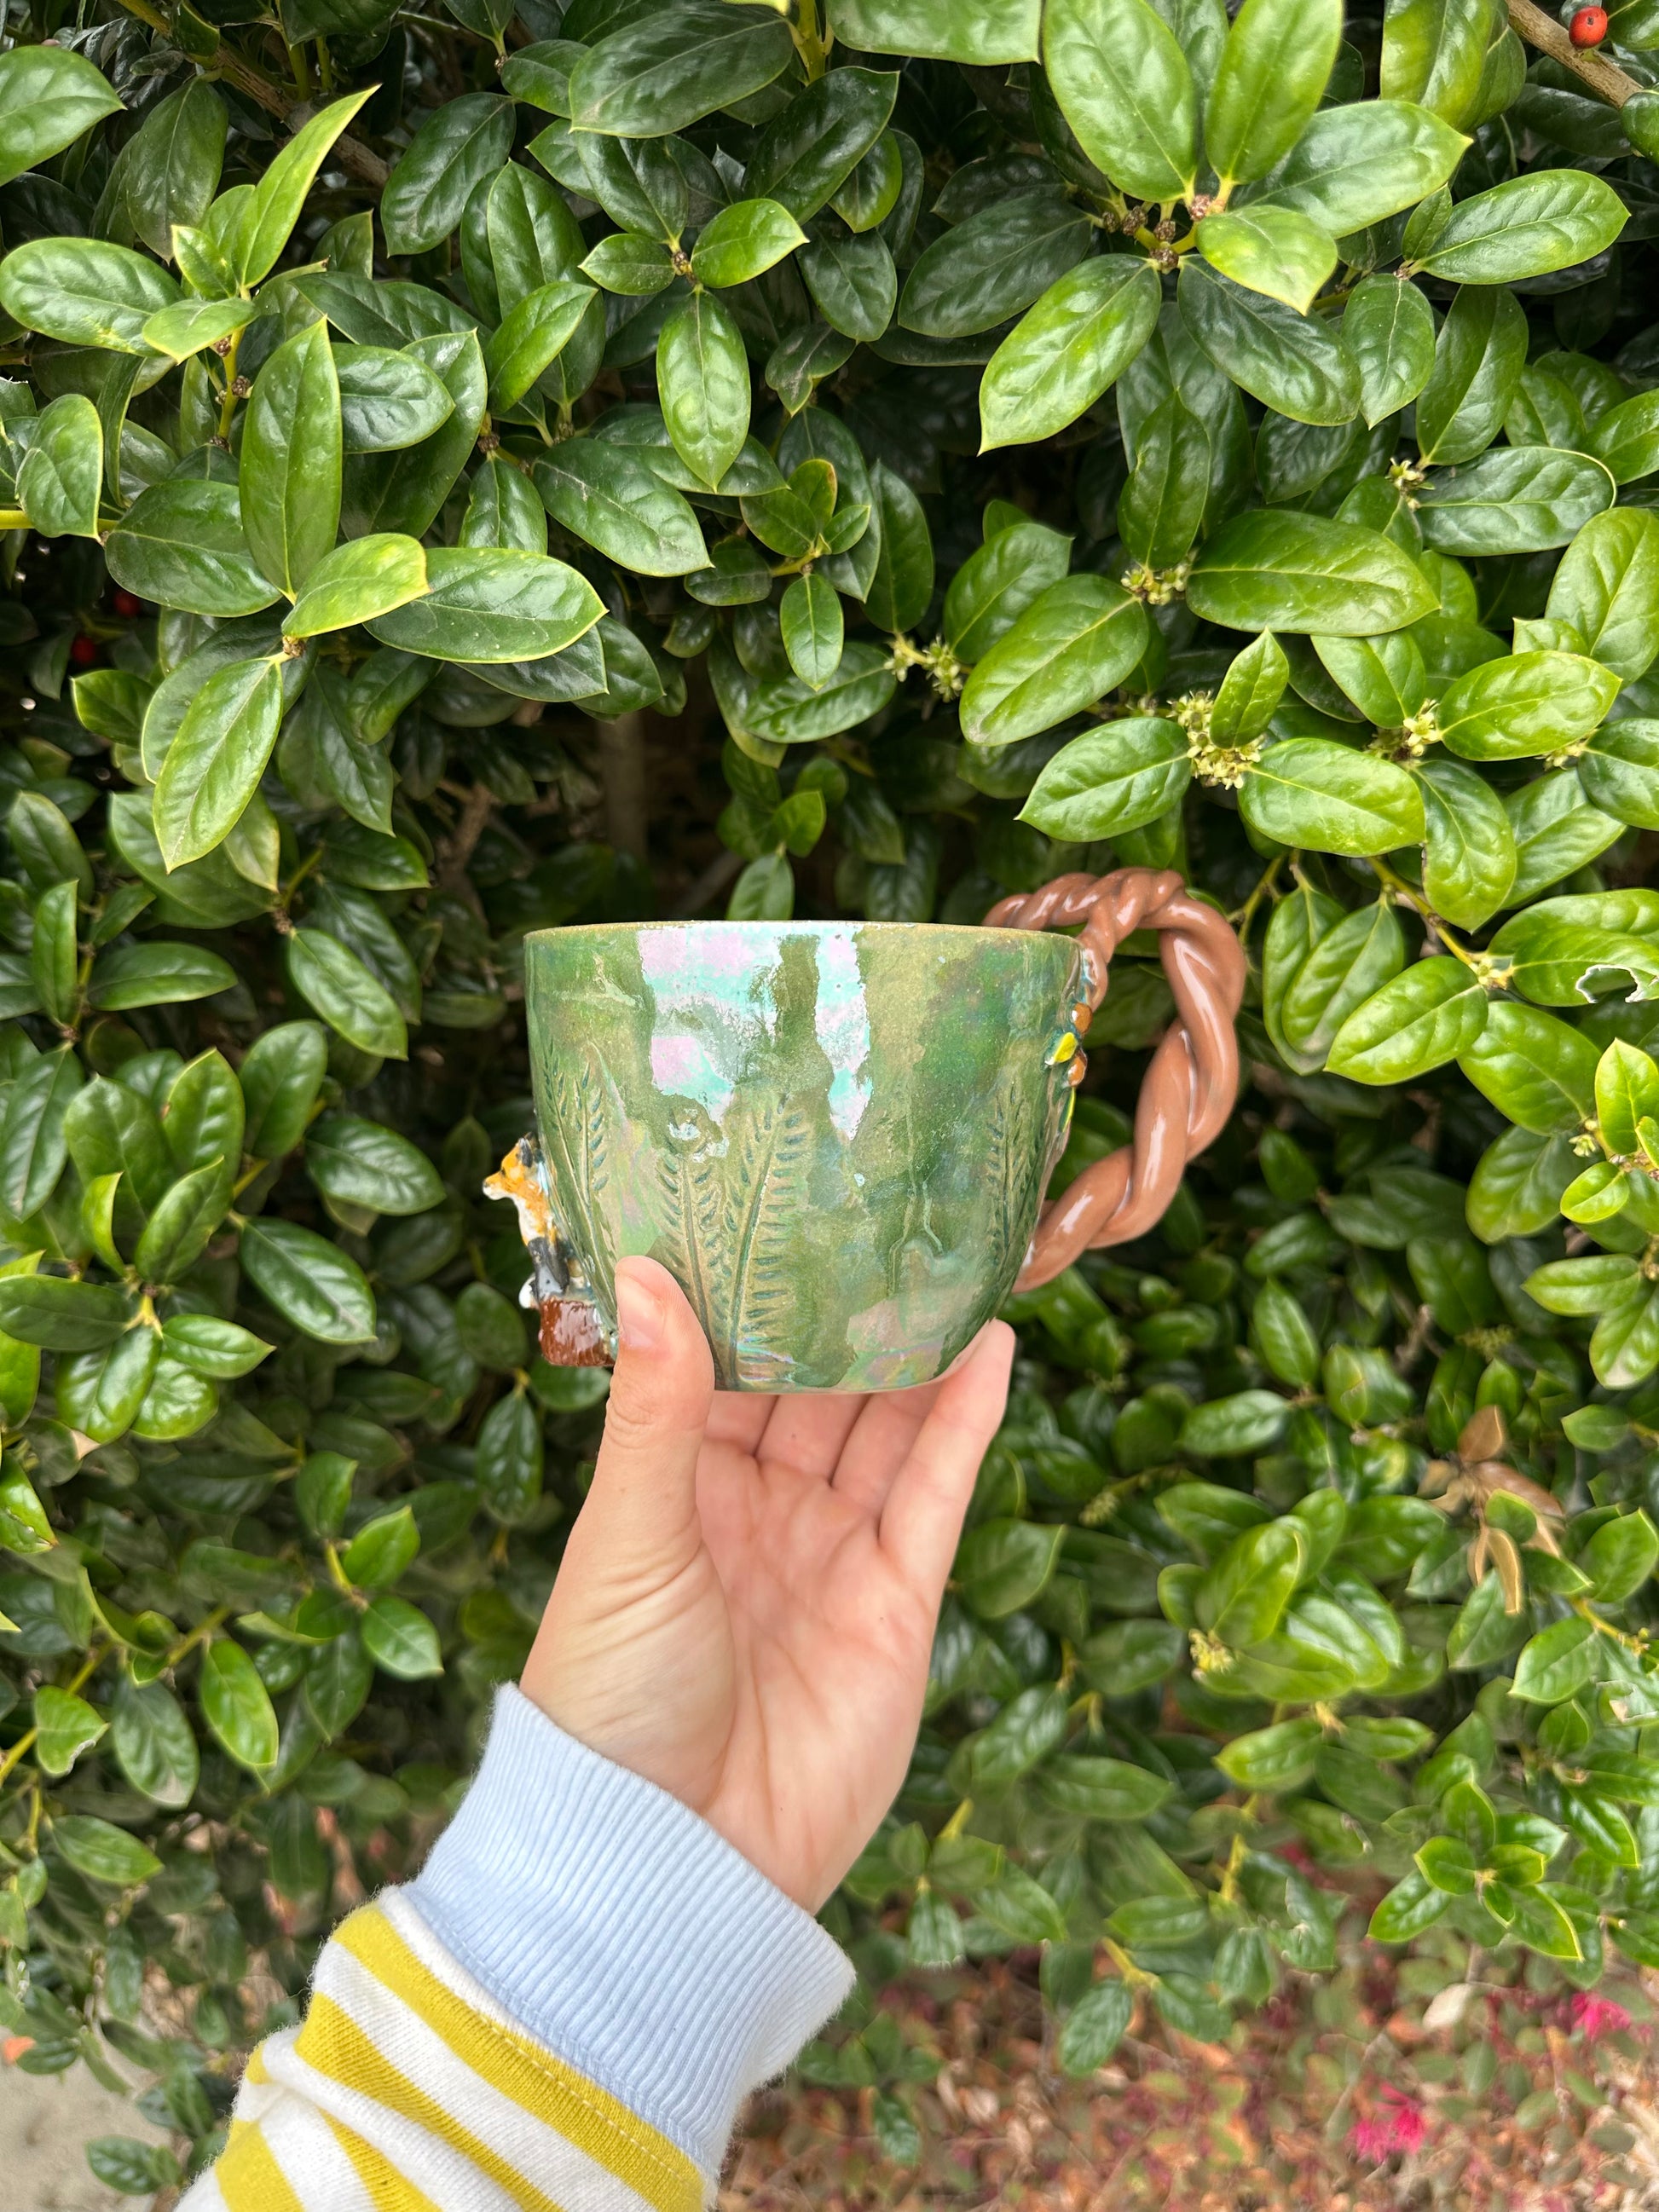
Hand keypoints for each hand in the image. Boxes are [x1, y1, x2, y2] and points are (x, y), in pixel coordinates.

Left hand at [521, 1257, 1013, 1910]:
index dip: (755, 1291)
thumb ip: (655, 1408)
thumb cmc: (612, 1699)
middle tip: (889, 1207)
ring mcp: (830, 1553)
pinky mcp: (896, 1603)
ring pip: (885, 1429)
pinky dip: (963, 1421)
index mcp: (676, 1485)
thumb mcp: (629, 1537)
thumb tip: (649, 1269)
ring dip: (918, 1351)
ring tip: (954, 1255)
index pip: (725, 1363)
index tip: (782, 1198)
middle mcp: (757, 1508)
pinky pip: (935, 1494)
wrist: (673, 1861)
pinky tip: (989, 1345)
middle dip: (850, 1308)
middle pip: (818, 1388)